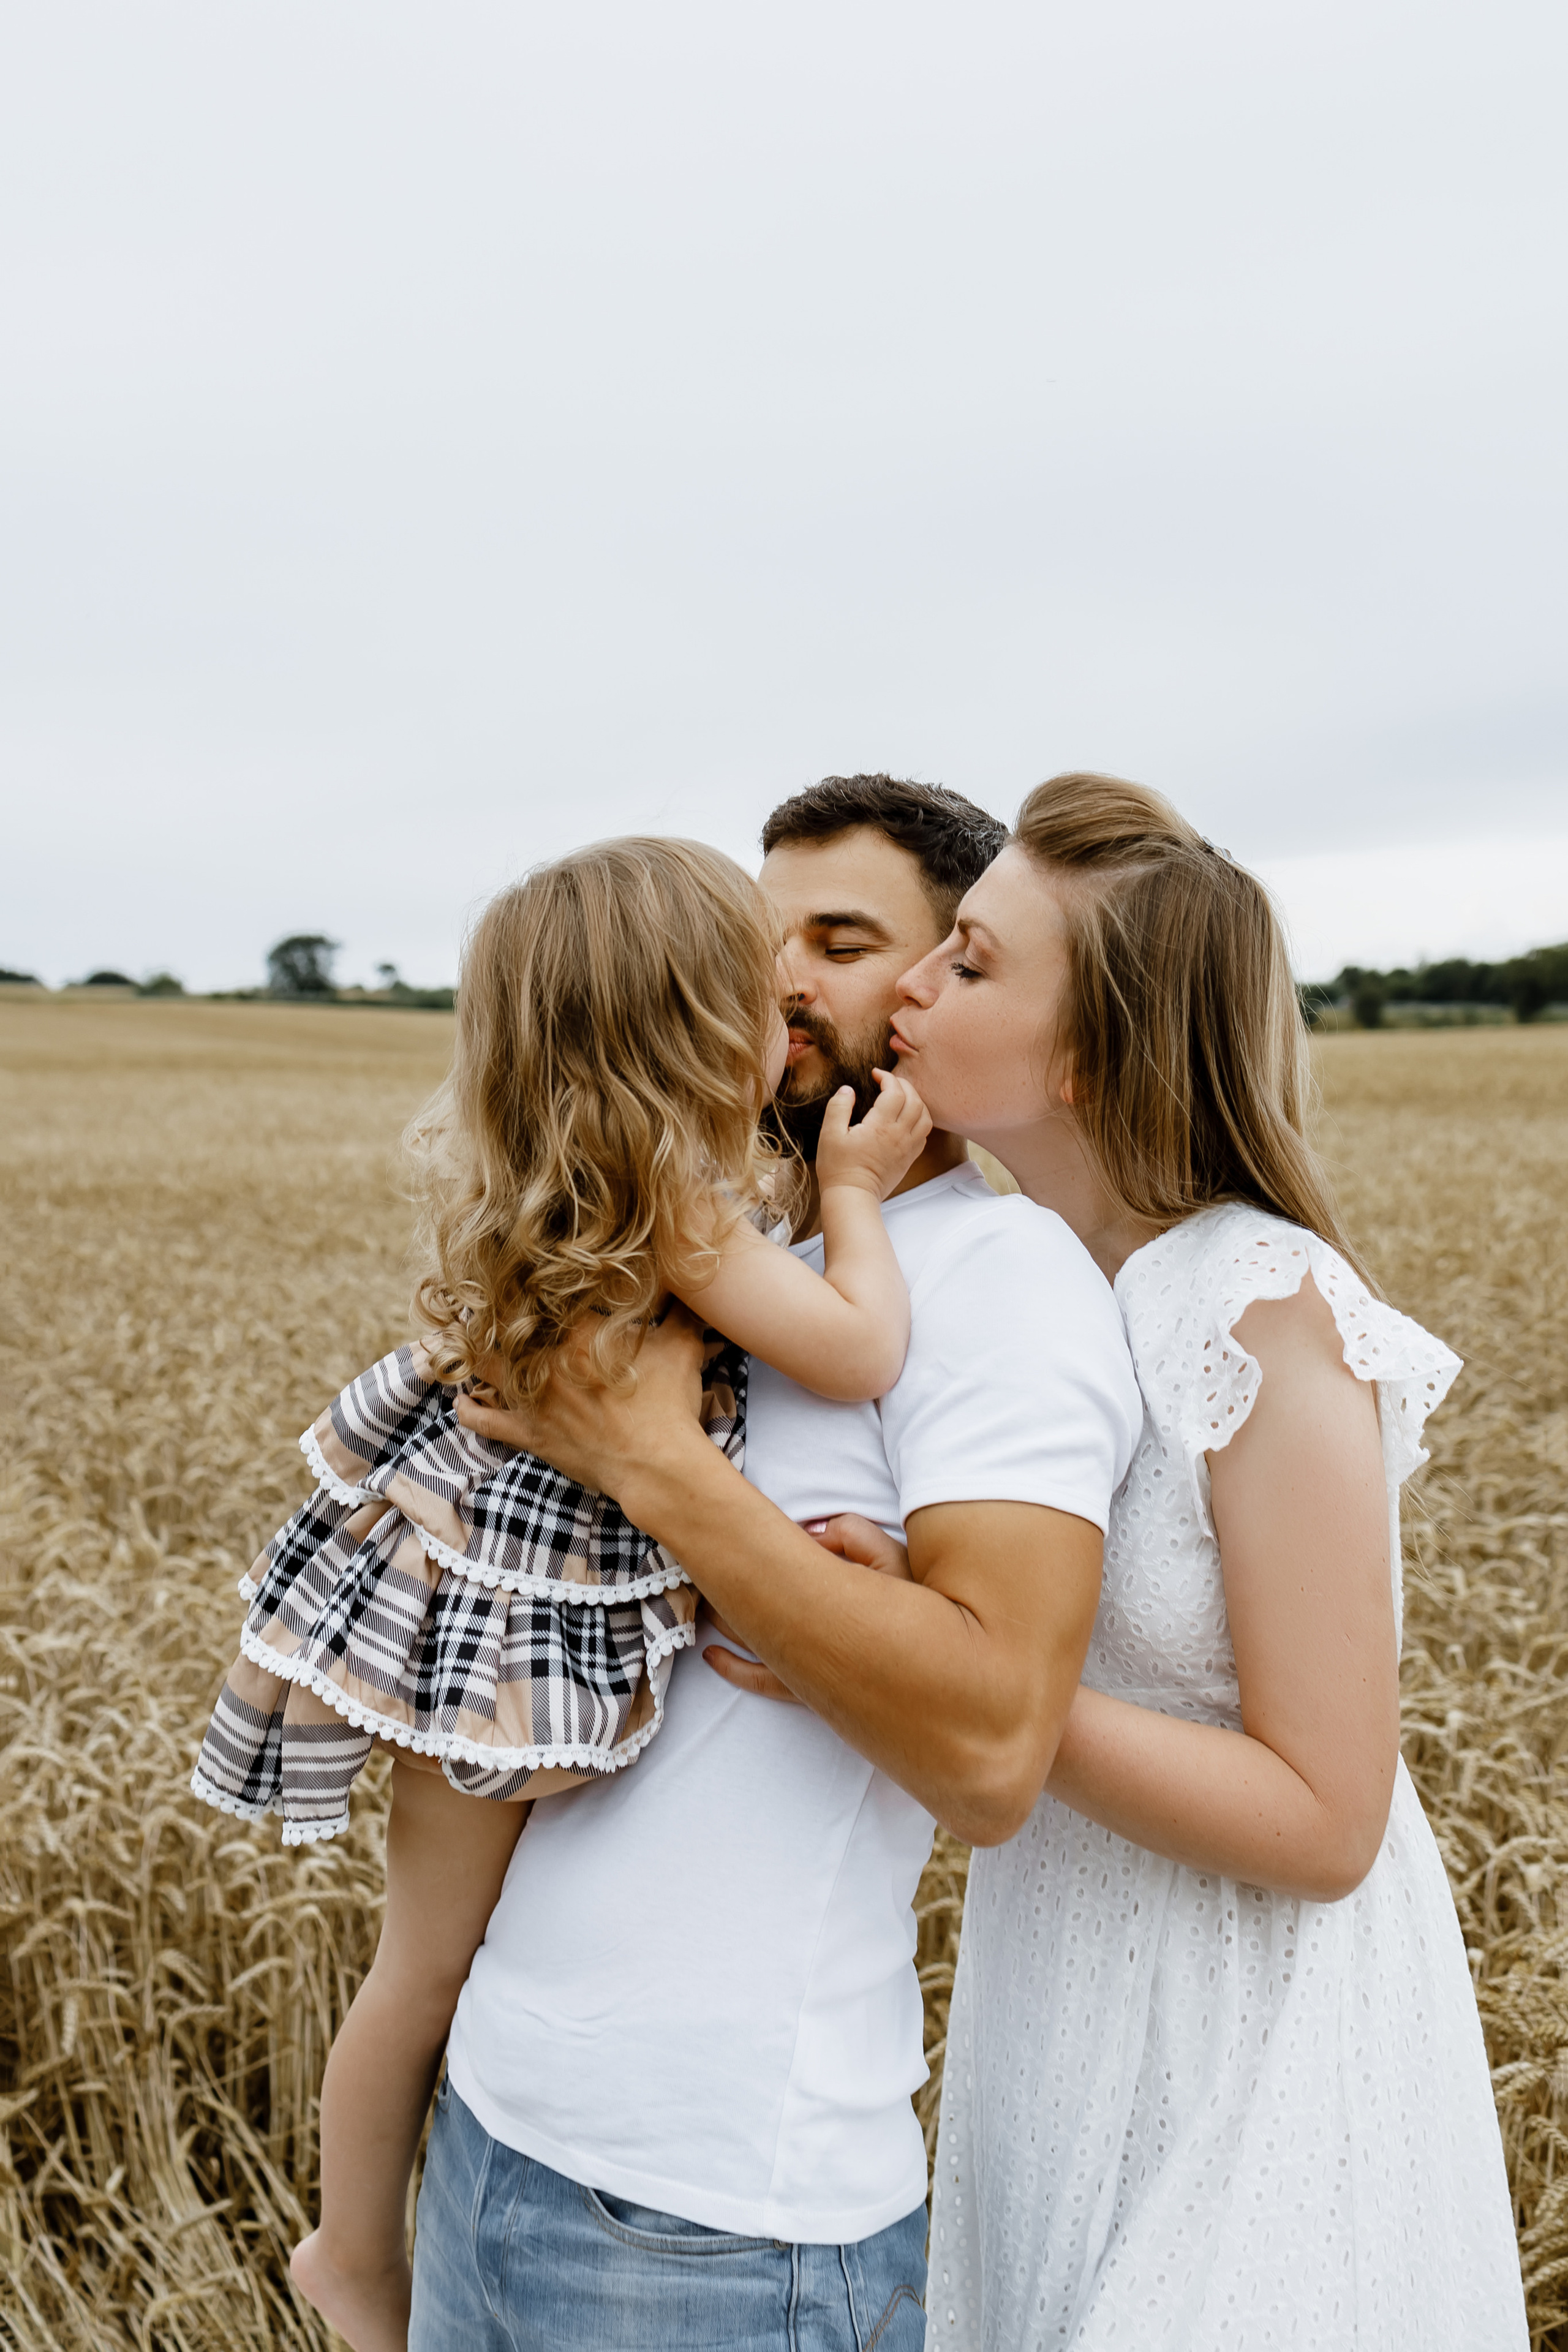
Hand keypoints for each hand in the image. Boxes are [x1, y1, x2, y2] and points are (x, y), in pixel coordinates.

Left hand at [455, 1304, 708, 1499]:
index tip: (519, 1271)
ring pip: (485, 1368)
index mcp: (580, 1332)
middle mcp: (547, 1360)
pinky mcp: (530, 1434)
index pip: (544, 1296)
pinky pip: (486, 1422)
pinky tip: (461, 1403)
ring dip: (471, 1355)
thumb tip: (691, 1286)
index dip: (528, 1283)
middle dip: (490, 1313)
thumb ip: (683, 1313)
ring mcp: (533, 1399)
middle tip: (479, 1305)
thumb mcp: (682, 1348)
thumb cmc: (669, 1404)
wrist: (657, 1464)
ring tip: (458, 1344)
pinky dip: (469, 1411)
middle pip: (502, 1327)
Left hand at [703, 1513, 911, 1701]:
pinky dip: (734, 1668)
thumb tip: (812, 1536)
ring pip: (750, 1643)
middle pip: (751, 1609)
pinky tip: (713, 1657)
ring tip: (702, 1601)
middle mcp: (810, 1643)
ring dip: (723, 1621)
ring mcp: (807, 1673)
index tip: (727, 1537)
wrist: (941, 1669)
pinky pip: (763, 1682)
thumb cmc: (922, 1609)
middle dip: (723, 1586)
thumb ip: (852, 1535)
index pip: (771, 1576)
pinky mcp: (811, 1694)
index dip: (746, 1555)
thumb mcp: (891, 1557)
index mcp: (826, 1604)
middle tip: (696, 1566)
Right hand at [814, 1070, 930, 1201]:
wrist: (852, 1196)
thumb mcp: (829, 1134)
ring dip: (916, 1101)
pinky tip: (906, 1118)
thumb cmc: (838, 1167)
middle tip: (888, 1081)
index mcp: (880, 1126)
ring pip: (925, 1116)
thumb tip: (848, 1090)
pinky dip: (920, 1119)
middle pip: (915, 1100)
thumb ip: (839, 1107)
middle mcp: (898, 1135)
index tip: (875, 1074)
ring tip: (901, 1097)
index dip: (887, 1077)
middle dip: (903, 1085)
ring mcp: (907, 1147)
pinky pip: (924, 1134)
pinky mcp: (909, 1158)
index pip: (895, 1092)